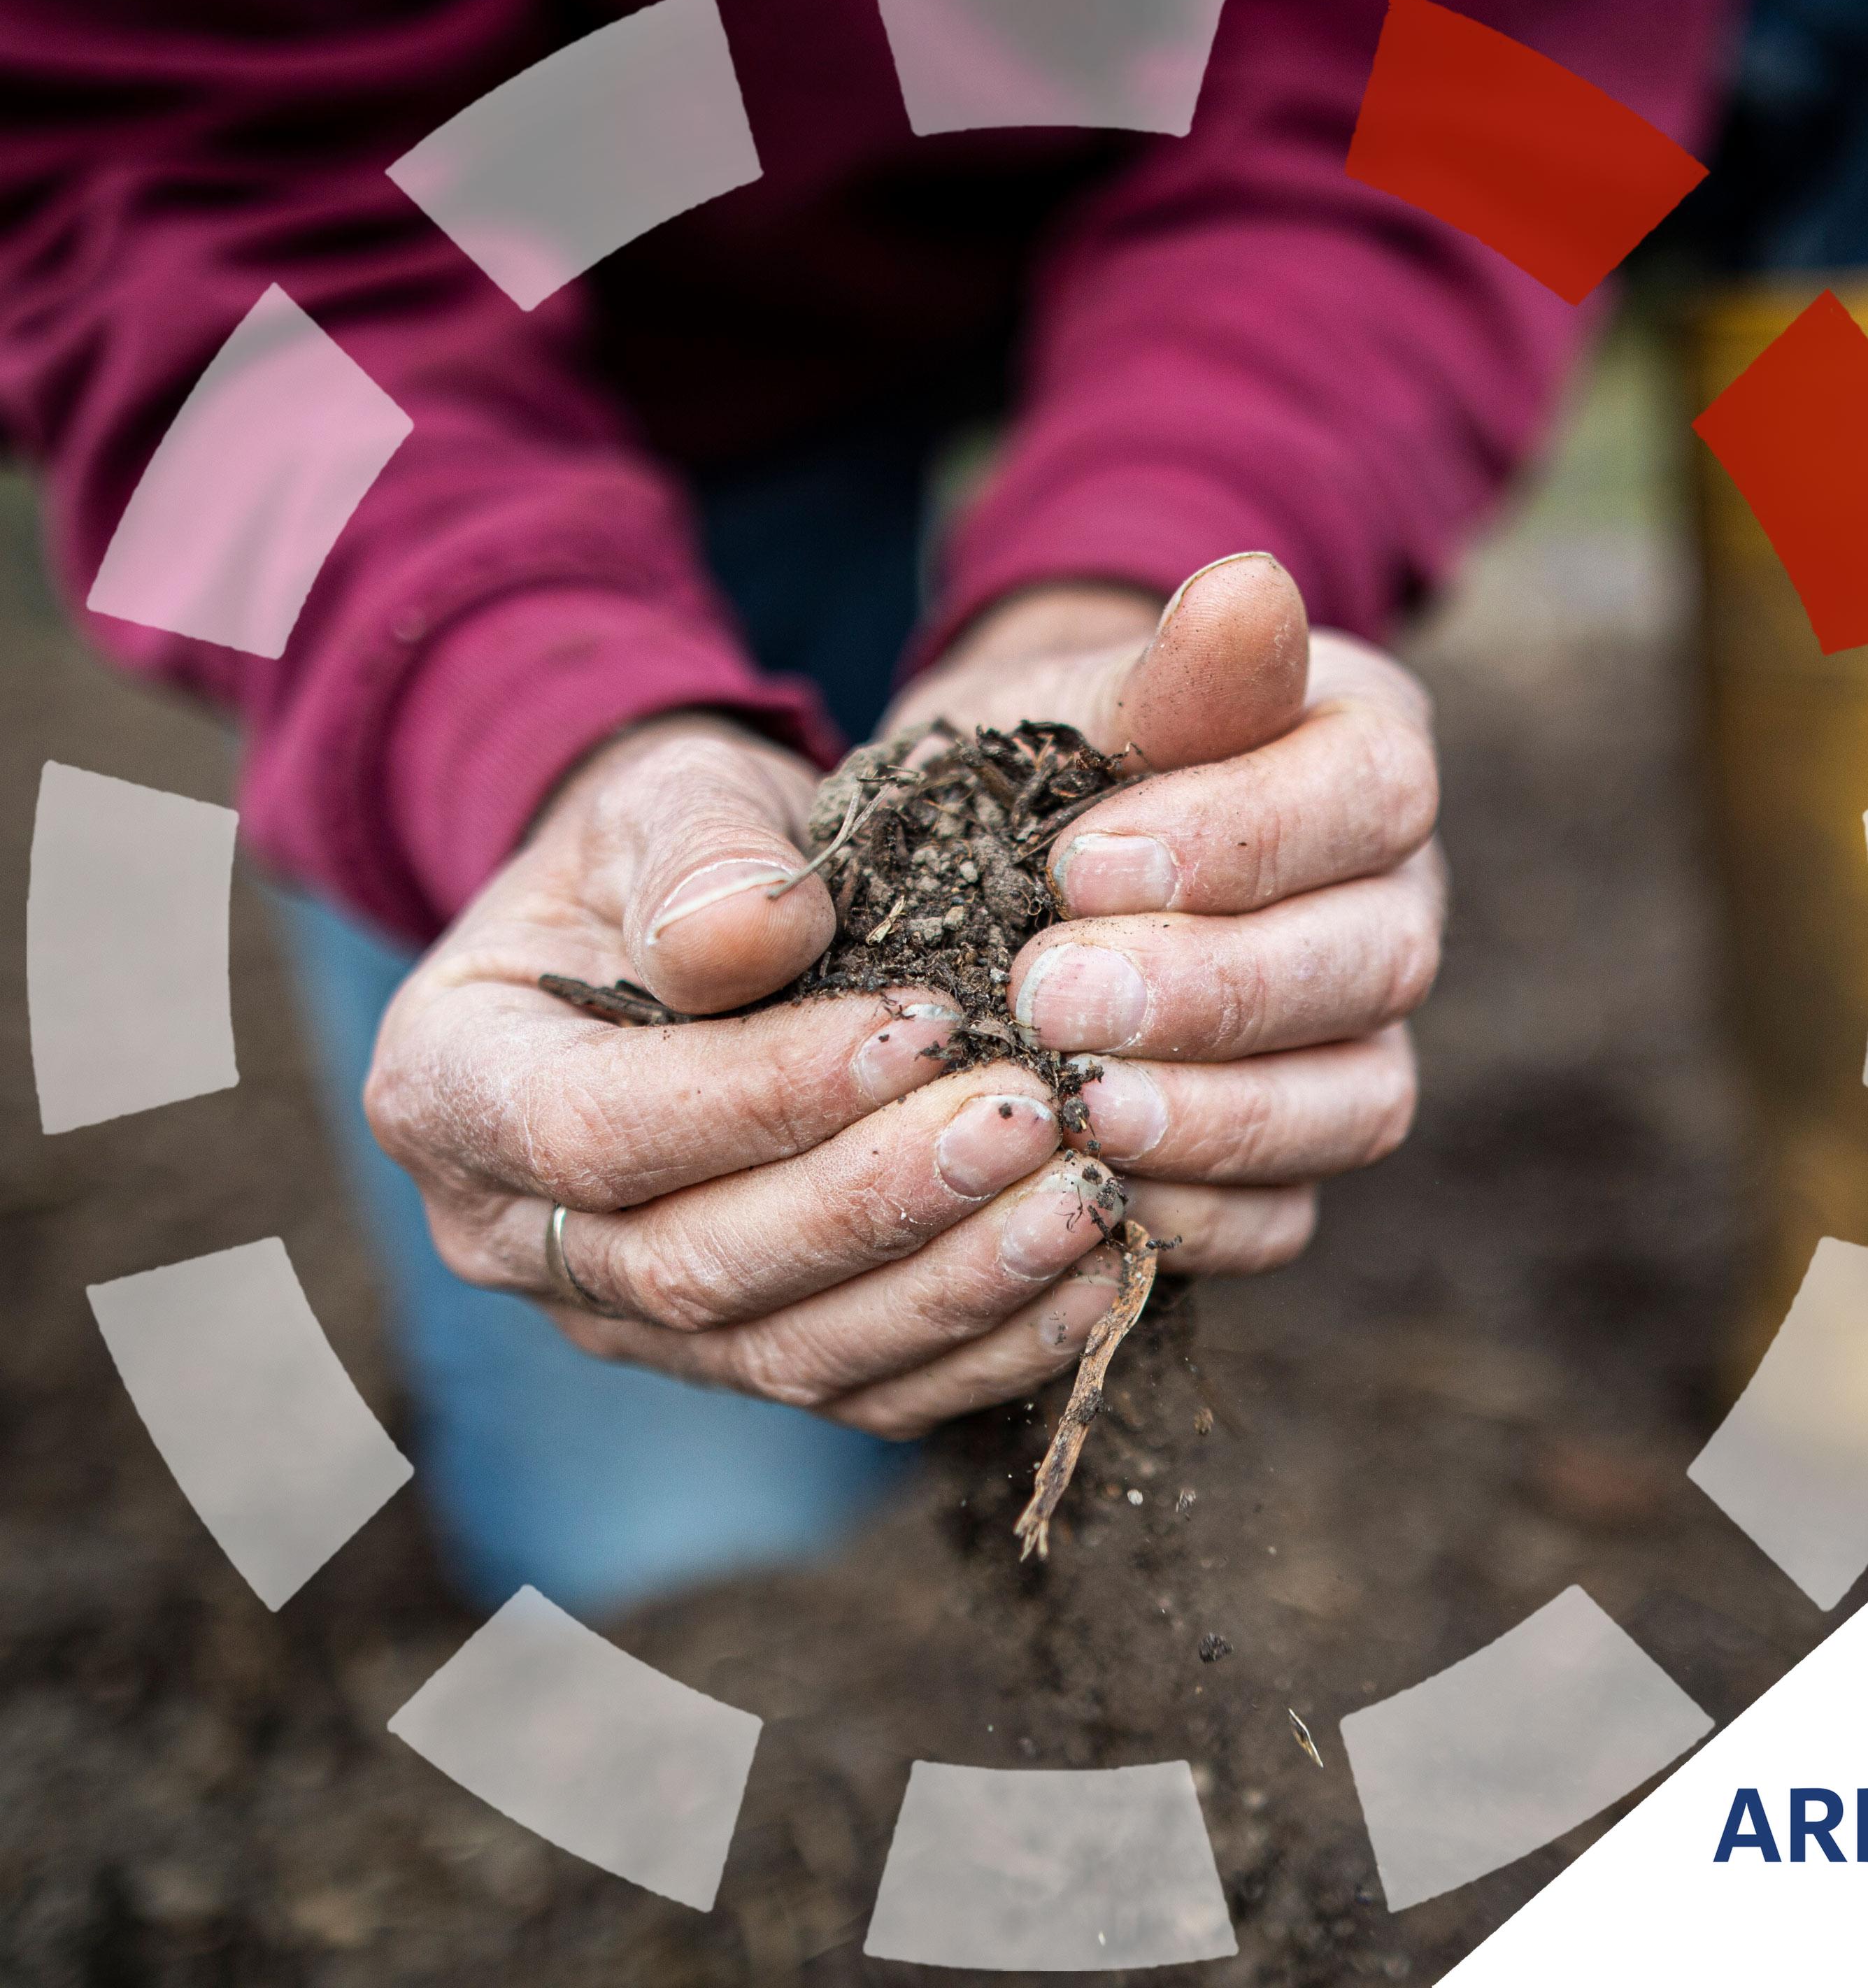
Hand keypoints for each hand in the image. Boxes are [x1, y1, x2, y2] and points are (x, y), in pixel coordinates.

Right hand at [364, 714, 1132, 1436]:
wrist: (691, 918)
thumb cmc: (670, 846)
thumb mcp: (665, 798)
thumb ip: (695, 855)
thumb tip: (753, 936)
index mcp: (448, 1085)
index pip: (594, 1129)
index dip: (761, 1095)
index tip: (924, 1029)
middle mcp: (511, 1233)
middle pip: (694, 1264)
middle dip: (877, 1199)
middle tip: (1029, 1118)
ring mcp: (623, 1318)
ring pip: (786, 1352)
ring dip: (950, 1285)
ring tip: (1085, 1197)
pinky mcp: (736, 1354)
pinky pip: (859, 1390)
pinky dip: (983, 1345)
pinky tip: (1097, 1275)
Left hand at [885, 553, 1442, 1290]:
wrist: (1005, 863)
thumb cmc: (1046, 760)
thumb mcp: (1080, 700)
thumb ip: (1170, 670)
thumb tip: (1251, 585)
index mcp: (1366, 754)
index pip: (1365, 795)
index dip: (1232, 840)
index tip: (1072, 863)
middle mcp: (1395, 902)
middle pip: (1374, 961)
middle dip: (1208, 988)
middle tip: (1046, 995)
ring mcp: (1362, 1038)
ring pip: (1357, 1101)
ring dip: (1216, 1116)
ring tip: (1075, 1107)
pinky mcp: (1303, 1145)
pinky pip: (1299, 1210)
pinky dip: (1207, 1213)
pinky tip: (1100, 1191)